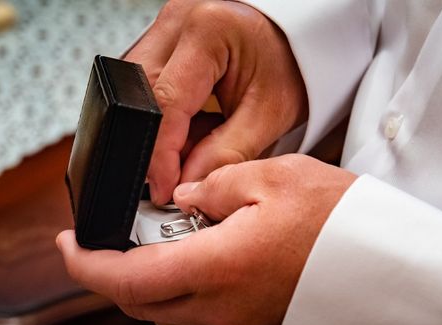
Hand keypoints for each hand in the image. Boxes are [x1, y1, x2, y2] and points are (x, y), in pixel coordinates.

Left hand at [57, 155, 356, 324]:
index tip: (65, 245)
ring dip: (144, 284)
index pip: (125, 279)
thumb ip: (215, 183)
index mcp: (217, 268)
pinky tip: (196, 261)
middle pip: (137, 302)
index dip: (84, 265)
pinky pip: (196, 319)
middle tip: (112, 236)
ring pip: (164, 314)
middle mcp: (220, 308)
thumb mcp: (273, 177)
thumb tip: (185, 194)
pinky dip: (178, 293)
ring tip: (157, 243)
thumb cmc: (340, 220)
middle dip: (110, 273)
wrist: (392, 267)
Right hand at [125, 0, 307, 204]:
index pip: (166, 103)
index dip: (161, 154)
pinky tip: (192, 123)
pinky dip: (165, 116)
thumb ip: (226, 153)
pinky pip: (148, 87)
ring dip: (159, 130)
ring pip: (139, 94)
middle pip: (142, 97)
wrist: (302, 37)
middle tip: (177, 174)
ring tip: (196, 142)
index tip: (165, 186)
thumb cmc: (295, 61)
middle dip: (156, 143)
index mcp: (208, 31)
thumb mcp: (268, 115)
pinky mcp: (165, 41)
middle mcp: (178, 21)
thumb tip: (188, 182)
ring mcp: (167, 28)